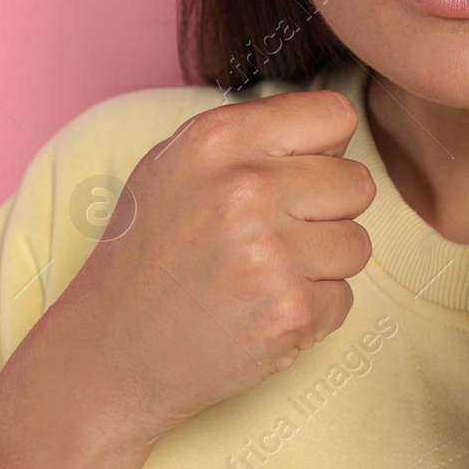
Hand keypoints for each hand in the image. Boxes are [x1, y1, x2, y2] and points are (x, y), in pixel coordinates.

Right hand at [0, 89, 375, 468]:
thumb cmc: (146, 255)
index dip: (323, 150)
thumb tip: (334, 133)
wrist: (109, 353)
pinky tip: (261, 312)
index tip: (294, 176)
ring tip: (264, 276)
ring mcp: (271, 252)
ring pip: (358, 243)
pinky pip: (344, 298)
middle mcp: (246, 187)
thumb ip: (250, 139)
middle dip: (326, 212)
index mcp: (216, 138)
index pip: (335, 115)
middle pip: (357, 182)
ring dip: (322, 265)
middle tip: (273, 237)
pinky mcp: (290, 311)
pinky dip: (312, 312)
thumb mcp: (173, 167)